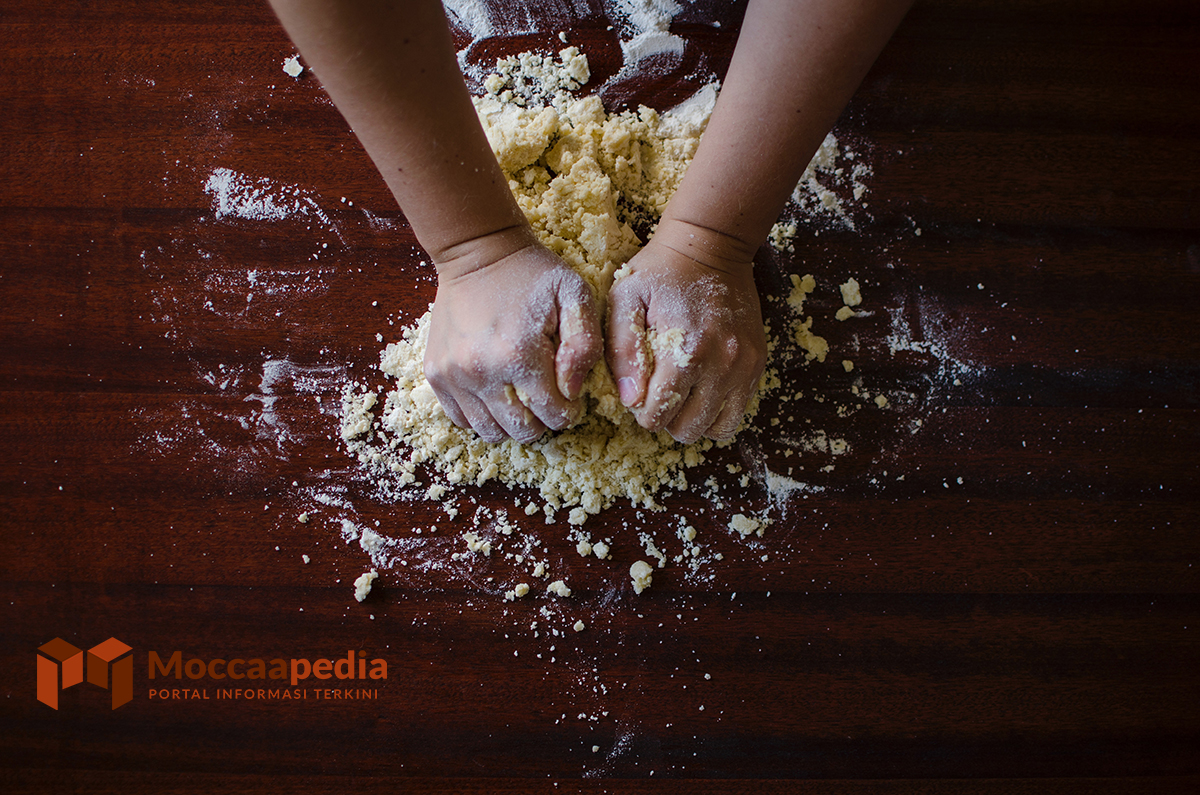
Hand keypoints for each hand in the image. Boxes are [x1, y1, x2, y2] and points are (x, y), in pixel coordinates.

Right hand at [425, 233, 601, 443]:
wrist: (478, 251)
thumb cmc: (533, 274)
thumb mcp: (575, 295)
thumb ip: (585, 345)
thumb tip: (571, 391)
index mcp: (519, 355)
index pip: (554, 415)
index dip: (569, 410)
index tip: (568, 393)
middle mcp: (480, 371)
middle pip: (522, 431)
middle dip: (542, 421)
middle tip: (546, 397)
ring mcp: (453, 375)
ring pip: (490, 432)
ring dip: (512, 423)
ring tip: (521, 397)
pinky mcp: (436, 374)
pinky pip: (461, 419)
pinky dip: (482, 416)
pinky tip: (496, 394)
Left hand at [606, 219, 766, 443]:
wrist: (711, 245)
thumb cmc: (660, 272)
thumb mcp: (626, 300)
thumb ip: (623, 352)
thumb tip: (631, 399)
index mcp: (686, 351)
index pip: (657, 415)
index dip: (640, 410)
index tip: (638, 389)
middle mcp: (721, 365)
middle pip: (687, 428)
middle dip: (666, 418)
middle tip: (658, 392)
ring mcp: (744, 366)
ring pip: (717, 428)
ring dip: (693, 420)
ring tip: (681, 395)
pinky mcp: (756, 364)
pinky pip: (738, 412)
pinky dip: (717, 411)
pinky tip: (701, 389)